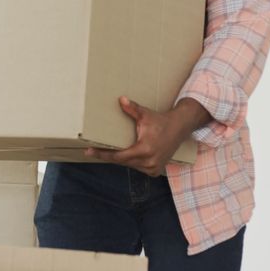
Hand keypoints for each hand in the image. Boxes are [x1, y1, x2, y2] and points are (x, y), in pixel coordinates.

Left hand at [86, 96, 208, 175]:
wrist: (180, 128)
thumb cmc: (161, 121)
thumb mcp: (145, 115)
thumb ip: (132, 109)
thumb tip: (120, 99)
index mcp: (144, 150)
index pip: (118, 156)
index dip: (102, 154)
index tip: (89, 152)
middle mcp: (149, 162)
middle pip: (122, 161)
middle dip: (109, 156)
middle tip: (93, 151)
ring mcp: (153, 168)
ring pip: (130, 165)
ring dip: (121, 159)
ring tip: (107, 152)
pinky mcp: (156, 171)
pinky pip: (138, 167)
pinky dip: (132, 162)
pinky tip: (126, 156)